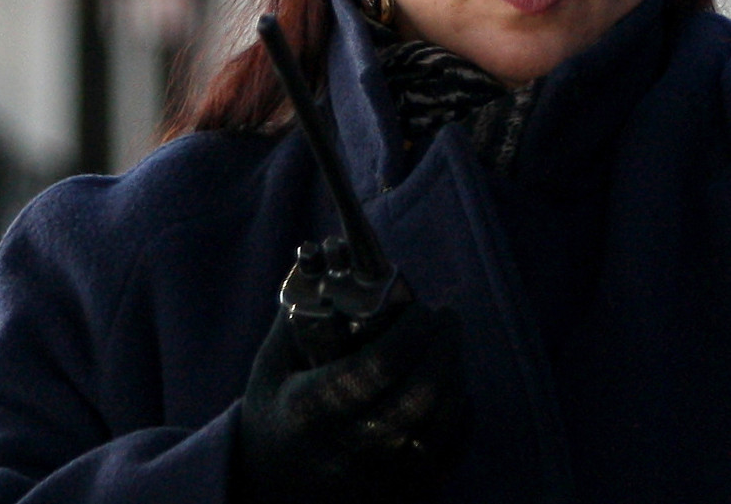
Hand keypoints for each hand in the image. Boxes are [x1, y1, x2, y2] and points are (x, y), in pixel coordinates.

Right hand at [230, 242, 465, 503]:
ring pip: (441, 425)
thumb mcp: (272, 365)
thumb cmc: (274, 413)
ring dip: (455, 377)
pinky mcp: (404, 496)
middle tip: (447, 319)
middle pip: (419, 397)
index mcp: (312, 411)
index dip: (411, 332)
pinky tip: (452, 388)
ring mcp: (380, 480)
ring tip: (449, 348)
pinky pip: (449, 453)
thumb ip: (300, 313)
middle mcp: (349, 450)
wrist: (271, 489)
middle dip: (443, 349)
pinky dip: (459, 414)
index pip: (378, 368)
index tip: (421, 308)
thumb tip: (328, 250)